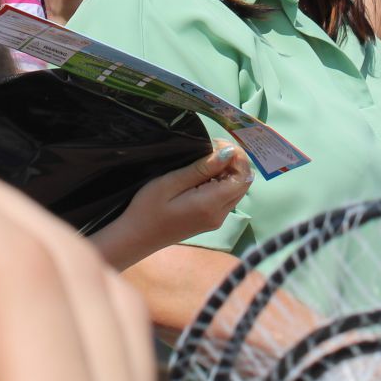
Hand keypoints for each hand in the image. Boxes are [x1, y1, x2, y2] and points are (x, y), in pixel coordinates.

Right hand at [91, 142, 251, 270]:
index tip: (217, 143)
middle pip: (243, 183)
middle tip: (212, 146)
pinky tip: (203, 174)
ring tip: (206, 158)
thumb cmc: (148, 208)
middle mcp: (220, 214)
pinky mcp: (211, 220)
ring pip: (237, 190)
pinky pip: (226, 197)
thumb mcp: (171, 182)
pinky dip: (222, 181)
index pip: (242, 177)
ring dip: (228, 171)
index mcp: (211, 204)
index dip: (237, 156)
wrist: (136, 237)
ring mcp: (217, 219)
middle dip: (235, 161)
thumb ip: (201, 169)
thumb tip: (228, 153)